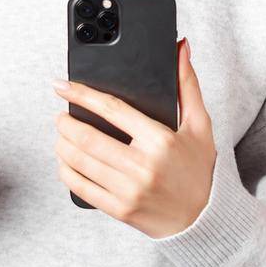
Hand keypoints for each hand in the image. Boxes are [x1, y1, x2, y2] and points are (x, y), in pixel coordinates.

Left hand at [53, 37, 216, 238]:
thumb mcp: (200, 125)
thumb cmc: (200, 169)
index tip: (62, 85)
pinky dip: (66, 172)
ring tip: (61, 135)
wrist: (205, 218)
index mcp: (160, 140)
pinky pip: (82, 188)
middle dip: (65, 123)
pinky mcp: (120, 209)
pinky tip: (65, 162)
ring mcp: (129, 190)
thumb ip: (187, 84)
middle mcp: (143, 165)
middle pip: (88, 138)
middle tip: (60, 115)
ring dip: (62, 144)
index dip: (82, 94)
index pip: (112, 109)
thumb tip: (180, 48)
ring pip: (80, 162)